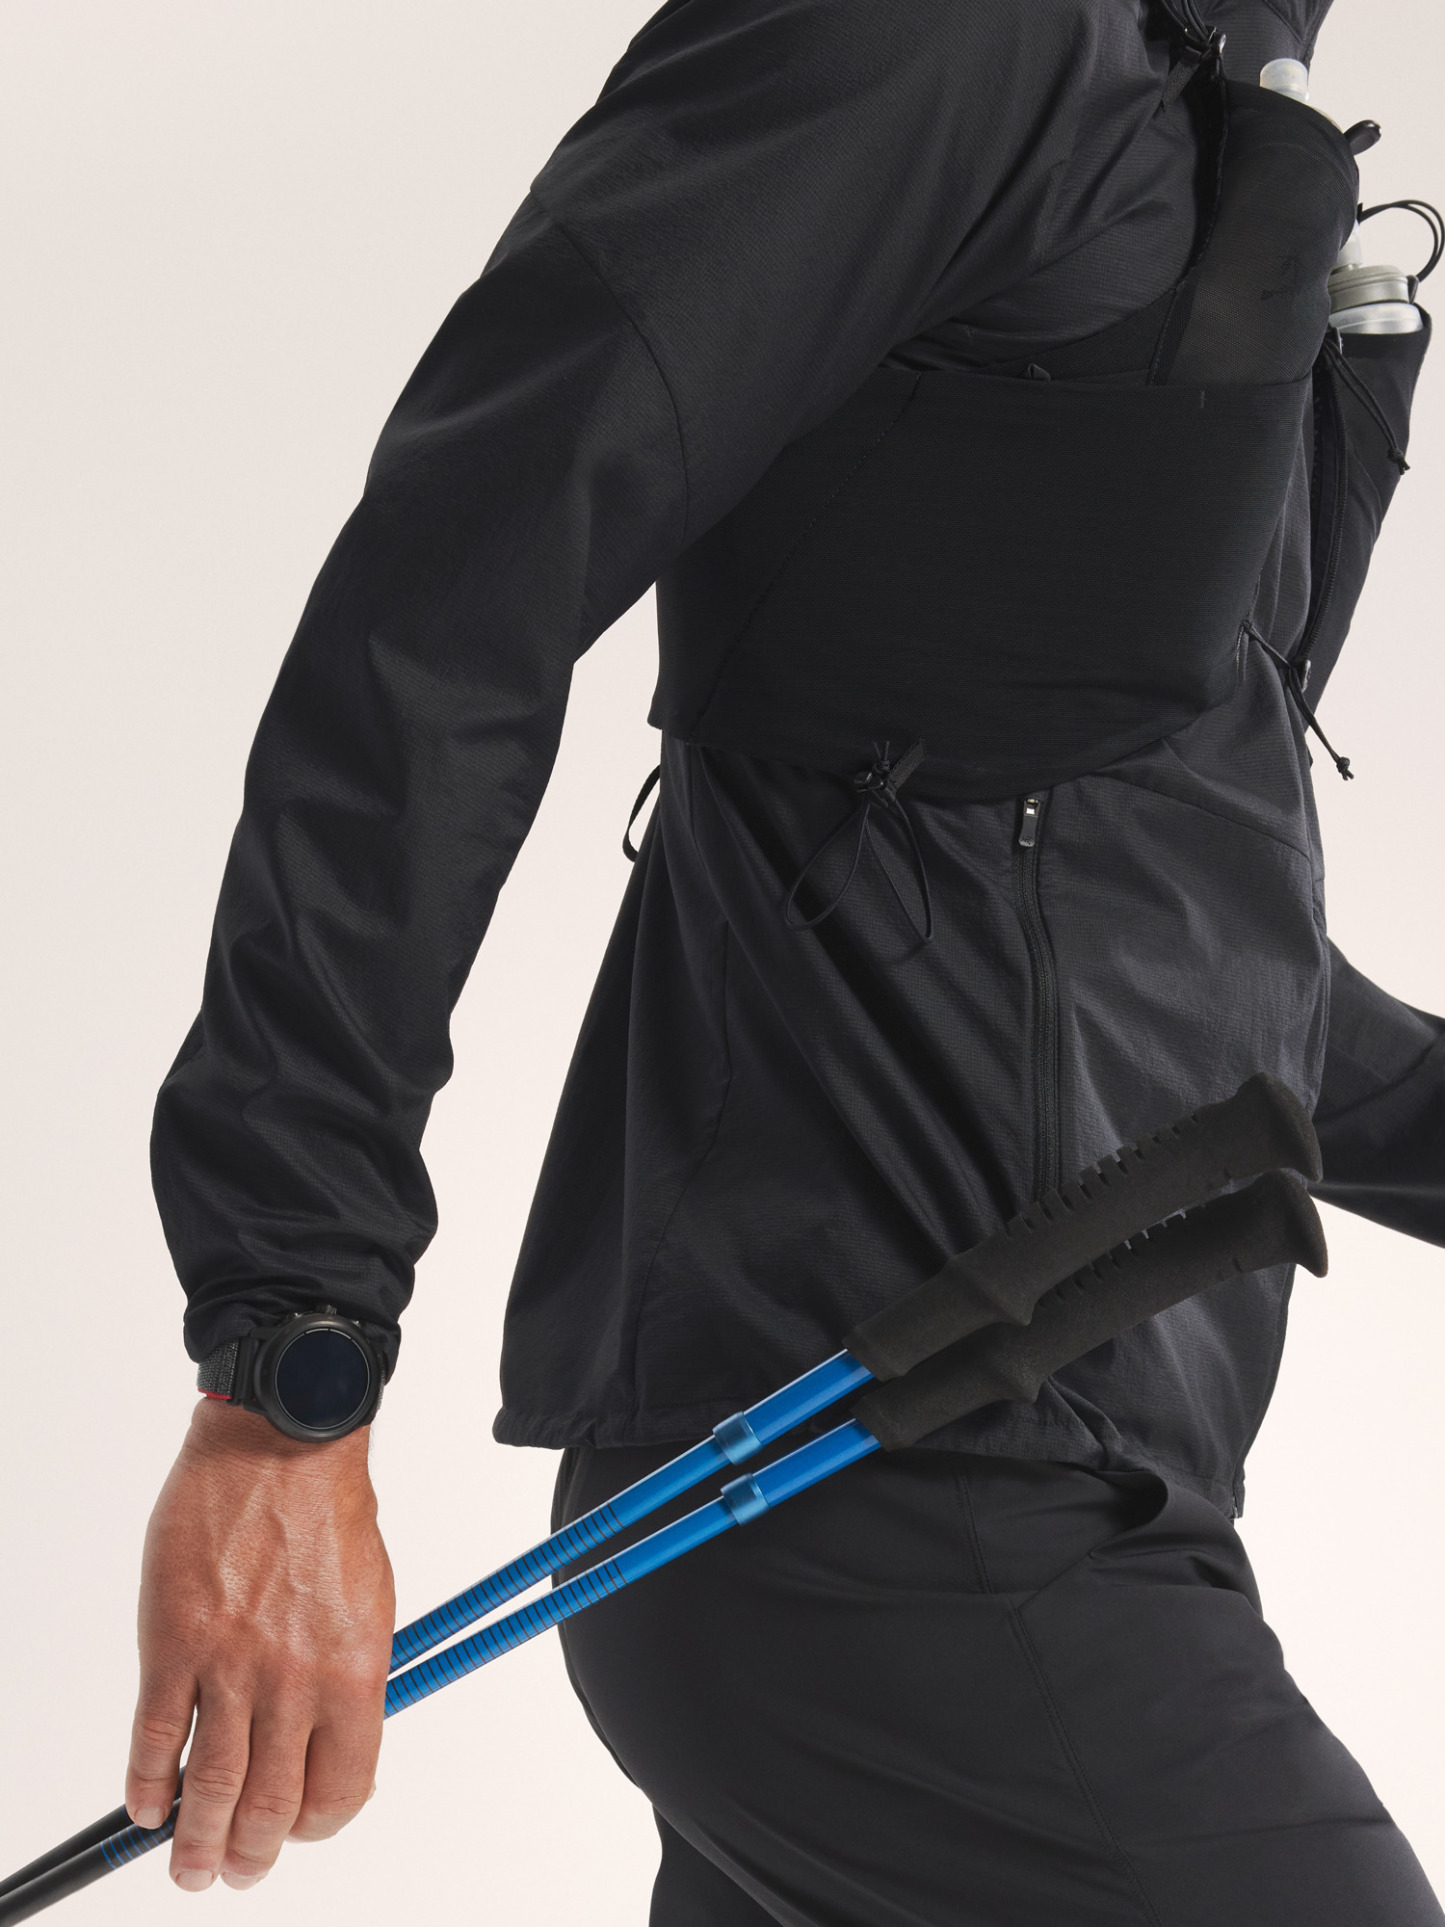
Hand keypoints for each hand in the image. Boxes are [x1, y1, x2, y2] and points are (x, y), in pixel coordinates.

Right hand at [126, 1397, 394, 1891]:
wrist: (281, 1444)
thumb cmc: (328, 1513)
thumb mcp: (370, 1601)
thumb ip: (351, 1675)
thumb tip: (331, 1737)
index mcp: (355, 1671)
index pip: (342, 1788)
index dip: (316, 1825)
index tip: (298, 1832)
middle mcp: (296, 1678)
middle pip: (271, 1805)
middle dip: (252, 1856)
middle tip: (235, 1873)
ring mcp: (231, 1663)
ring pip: (210, 1787)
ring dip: (196, 1843)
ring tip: (190, 1868)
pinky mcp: (174, 1641)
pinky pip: (156, 1739)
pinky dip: (148, 1786)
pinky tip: (148, 1808)